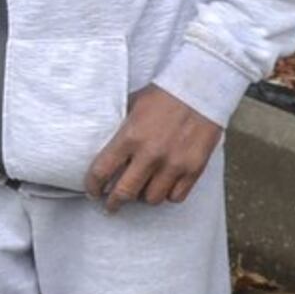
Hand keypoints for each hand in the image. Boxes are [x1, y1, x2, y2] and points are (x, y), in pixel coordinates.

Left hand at [84, 87, 223, 205]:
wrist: (201, 88)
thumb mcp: (133, 106)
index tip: (93, 191)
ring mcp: (174, 163)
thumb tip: (106, 151)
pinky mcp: (194, 169)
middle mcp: (150, 154)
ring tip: (141, 190)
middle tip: (111, 205)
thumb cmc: (164, 95)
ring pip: (151, 199)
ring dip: (143, 197)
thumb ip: (121, 131)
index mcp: (130, 137)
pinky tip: (164, 186)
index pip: (101, 172)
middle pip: (125, 193)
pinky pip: (175, 197)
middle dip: (114, 203)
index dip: (92, 186)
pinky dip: (168, 195)